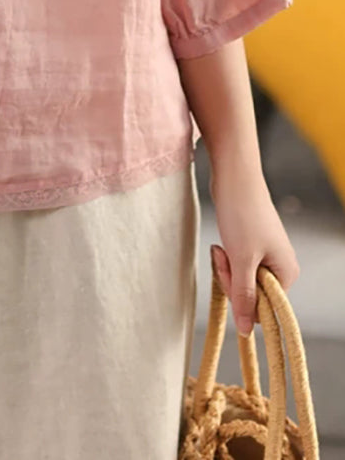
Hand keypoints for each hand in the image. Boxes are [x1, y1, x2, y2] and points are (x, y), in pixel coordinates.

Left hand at [209, 162, 299, 335]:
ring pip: (240, 278)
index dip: (241, 297)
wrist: (234, 177)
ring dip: (226, 267)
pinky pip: (236, 264)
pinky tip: (221, 243)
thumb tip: (246, 331)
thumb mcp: (241, 260)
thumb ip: (244, 297)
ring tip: (221, 246)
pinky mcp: (252, 245)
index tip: (230, 274)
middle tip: (222, 254)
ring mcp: (266, 255)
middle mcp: (281, 266)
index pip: (263, 308)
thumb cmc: (242, 215)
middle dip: (231, 279)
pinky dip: (226, 257)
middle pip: (251, 294)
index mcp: (287, 274)